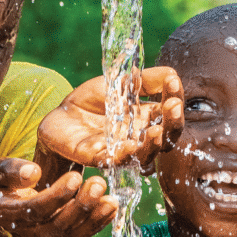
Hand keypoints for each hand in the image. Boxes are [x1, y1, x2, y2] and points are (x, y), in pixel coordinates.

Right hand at [0, 157, 117, 236]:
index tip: (76, 177)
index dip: (57, 196)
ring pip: (70, 235)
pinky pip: (78, 236)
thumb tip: (34, 173)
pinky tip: (110, 208)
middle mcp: (27, 233)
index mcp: (10, 215)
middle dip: (81, 206)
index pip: (37, 210)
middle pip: (57, 226)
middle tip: (98, 183)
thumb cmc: (0, 184)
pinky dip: (96, 224)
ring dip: (93, 218)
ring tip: (111, 199)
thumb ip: (11, 171)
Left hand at [38, 66, 183, 170]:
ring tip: (157, 131)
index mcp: (147, 118)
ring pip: (145, 155)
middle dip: (172, 123)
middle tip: (173, 106)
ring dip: (153, 144)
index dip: (175, 98)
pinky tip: (130, 145)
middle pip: (165, 138)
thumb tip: (172, 74)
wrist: (61, 115)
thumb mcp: (119, 84)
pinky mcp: (100, 158)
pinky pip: (116, 162)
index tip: (172, 82)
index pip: (170, 113)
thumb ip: (145, 80)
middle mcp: (139, 137)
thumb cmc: (92, 101)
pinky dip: (125, 155)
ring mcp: (122, 150)